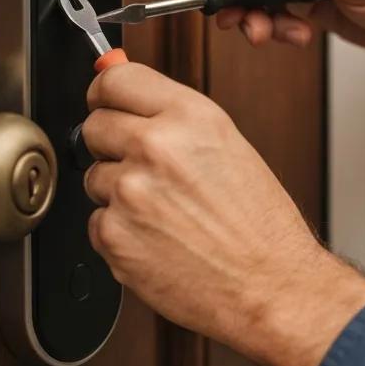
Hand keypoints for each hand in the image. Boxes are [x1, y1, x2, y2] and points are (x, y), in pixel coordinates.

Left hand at [82, 63, 364, 365]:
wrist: (270, 285)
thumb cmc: (259, 222)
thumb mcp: (226, 145)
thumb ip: (173, 116)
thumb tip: (126, 93)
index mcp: (189, 116)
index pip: (115, 79)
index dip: (105, 92)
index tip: (104, 101)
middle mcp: (156, 146)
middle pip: (94, 125)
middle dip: (111, 143)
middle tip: (144, 166)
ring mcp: (130, 192)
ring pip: (94, 177)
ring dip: (118, 191)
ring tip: (165, 210)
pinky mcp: (114, 235)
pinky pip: (96, 222)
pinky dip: (119, 231)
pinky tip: (158, 238)